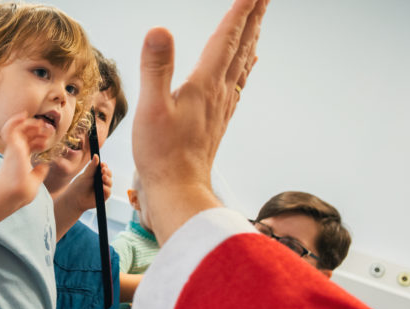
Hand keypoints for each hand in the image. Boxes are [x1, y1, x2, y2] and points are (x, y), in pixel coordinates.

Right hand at [0, 112, 52, 206]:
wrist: (14, 193)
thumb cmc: (21, 191)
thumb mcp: (35, 181)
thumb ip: (39, 173)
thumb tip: (44, 165)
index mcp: (21, 160)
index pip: (29, 145)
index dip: (38, 141)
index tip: (46, 143)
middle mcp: (16, 152)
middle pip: (25, 136)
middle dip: (37, 130)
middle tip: (49, 129)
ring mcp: (13, 148)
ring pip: (18, 129)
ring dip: (30, 124)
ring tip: (41, 124)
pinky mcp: (12, 146)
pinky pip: (9, 128)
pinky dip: (14, 120)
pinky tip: (22, 116)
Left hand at [54, 154, 111, 238]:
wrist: (74, 199)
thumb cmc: (79, 186)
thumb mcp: (86, 175)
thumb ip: (92, 166)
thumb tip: (96, 155)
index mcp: (97, 174)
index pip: (104, 168)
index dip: (104, 166)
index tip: (102, 164)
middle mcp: (101, 181)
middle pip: (108, 174)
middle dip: (107, 172)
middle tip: (103, 170)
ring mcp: (103, 189)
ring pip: (110, 183)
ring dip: (108, 179)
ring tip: (103, 177)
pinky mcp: (103, 197)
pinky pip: (108, 192)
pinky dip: (107, 189)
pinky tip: (103, 187)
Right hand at [132, 0, 268, 244]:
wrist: (178, 190)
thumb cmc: (161, 154)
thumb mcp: (151, 107)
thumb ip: (156, 67)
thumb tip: (160, 29)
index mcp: (204, 84)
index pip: (226, 37)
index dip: (240, 10)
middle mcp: (219, 91)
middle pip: (242, 45)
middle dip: (253, 16)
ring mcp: (221, 105)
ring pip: (243, 62)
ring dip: (252, 36)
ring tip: (259, 18)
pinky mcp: (218, 118)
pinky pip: (238, 82)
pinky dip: (246, 64)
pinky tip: (249, 62)